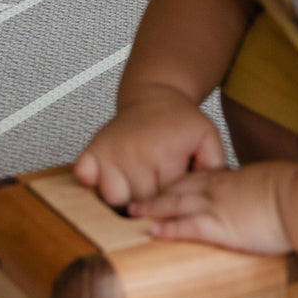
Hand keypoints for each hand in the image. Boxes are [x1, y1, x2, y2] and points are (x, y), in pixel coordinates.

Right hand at [74, 87, 226, 207]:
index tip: (176, 196)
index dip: (173, 203)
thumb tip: (205, 195)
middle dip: (151, 203)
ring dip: (126, 197)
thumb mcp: (208, 138)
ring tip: (138, 185)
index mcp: (166, 154)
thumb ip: (213, 167)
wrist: (155, 95)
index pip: (167, 200)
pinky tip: (105, 178)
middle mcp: (137, 153)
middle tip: (157, 189)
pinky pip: (84, 177)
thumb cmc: (180, 122)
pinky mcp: (92, 149)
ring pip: (115, 198)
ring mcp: (112, 151)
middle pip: (141, 202)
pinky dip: (92, 182)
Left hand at [130, 161, 297, 254]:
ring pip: (176, 204)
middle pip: (180, 187)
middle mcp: (221, 190)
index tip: (168, 184)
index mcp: (235, 180)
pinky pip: (188, 226)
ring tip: (134, 212)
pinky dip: (169, 229)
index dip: (181, 181)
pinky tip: (154, 232)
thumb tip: (268, 200)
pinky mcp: (221, 227)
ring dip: (153, 208)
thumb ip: (264, 193)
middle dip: (157, 192)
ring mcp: (218, 207)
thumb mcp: (277, 187)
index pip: (201, 177)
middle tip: (139, 197)